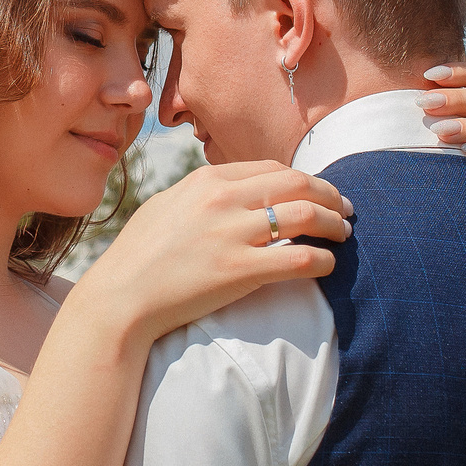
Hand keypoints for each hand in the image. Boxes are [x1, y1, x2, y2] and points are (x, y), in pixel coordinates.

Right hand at [74, 160, 351, 344]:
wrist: (120, 297)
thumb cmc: (139, 255)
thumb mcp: (168, 205)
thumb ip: (204, 193)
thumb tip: (236, 190)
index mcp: (207, 180)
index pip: (273, 169)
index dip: (305, 179)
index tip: (320, 192)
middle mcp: (223, 199)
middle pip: (298, 184)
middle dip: (330, 194)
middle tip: (345, 210)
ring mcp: (232, 234)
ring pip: (306, 215)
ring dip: (334, 224)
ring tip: (343, 234)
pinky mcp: (240, 271)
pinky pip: (299, 258)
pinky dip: (323, 259)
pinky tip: (328, 264)